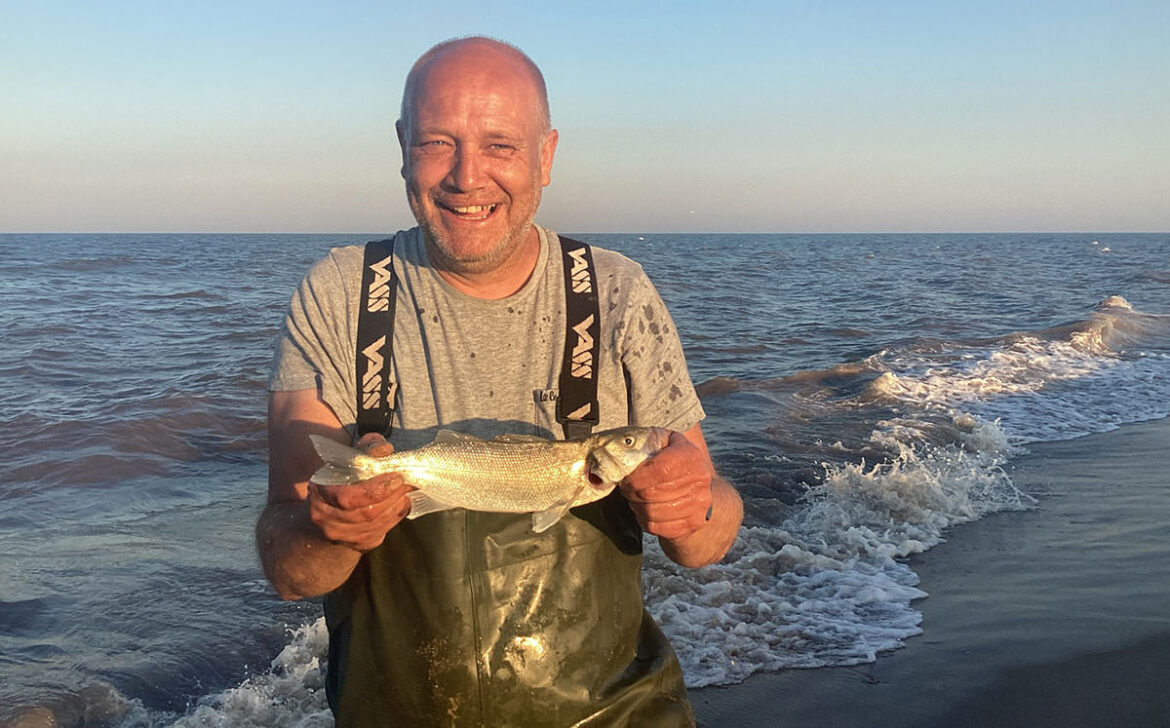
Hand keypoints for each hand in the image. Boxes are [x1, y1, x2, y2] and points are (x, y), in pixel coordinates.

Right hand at [306, 432, 412, 552]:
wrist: (326, 513)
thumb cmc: (339, 480)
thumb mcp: (347, 458)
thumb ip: (366, 448)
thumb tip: (384, 449)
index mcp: (319, 494)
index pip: (348, 498)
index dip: (375, 490)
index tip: (396, 478)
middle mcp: (326, 520)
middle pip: (368, 512)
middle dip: (392, 495)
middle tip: (407, 481)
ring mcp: (342, 536)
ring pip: (378, 523)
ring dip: (397, 504)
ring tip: (405, 489)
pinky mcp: (359, 544)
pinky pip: (383, 531)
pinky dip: (396, 514)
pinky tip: (399, 502)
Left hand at [618, 430, 713, 540]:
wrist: (700, 485)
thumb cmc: (673, 459)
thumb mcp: (662, 442)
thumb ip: (642, 443)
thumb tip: (617, 453)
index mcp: (690, 456)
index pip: (660, 470)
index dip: (637, 477)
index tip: (627, 478)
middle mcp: (699, 480)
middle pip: (652, 493)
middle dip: (632, 492)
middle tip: (627, 488)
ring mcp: (698, 504)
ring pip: (651, 512)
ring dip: (636, 506)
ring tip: (635, 498)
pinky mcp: (692, 523)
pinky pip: (656, 527)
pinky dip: (644, 519)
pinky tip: (645, 509)